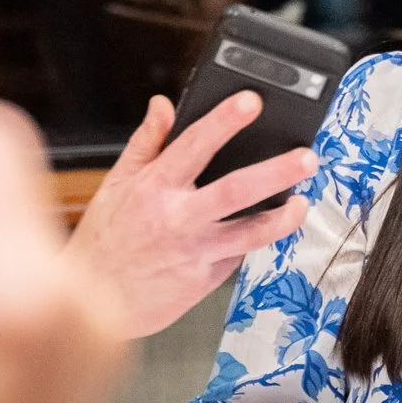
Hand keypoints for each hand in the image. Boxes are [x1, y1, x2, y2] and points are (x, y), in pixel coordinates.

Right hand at [64, 92, 315, 338]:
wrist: (94, 301)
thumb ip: (146, 142)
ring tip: (301, 202)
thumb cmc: (105, 237)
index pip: (195, 145)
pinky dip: (253, 240)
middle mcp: (178, 218)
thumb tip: (163, 105)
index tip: (252, 101)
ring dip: (283, 218)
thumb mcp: (117, 182)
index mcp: (154, 187)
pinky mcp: (204, 280)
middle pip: (237, 191)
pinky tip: (265, 228)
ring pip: (252, 233)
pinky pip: (238, 256)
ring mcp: (194, 251)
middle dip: (277, 172)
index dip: (225, 121)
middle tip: (307, 157)